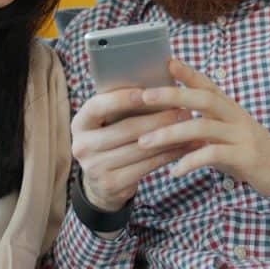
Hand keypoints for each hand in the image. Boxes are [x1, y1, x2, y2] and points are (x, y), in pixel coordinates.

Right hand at [71, 88, 196, 211]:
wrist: (99, 183)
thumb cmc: (110, 141)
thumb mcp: (106, 124)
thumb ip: (119, 108)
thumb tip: (156, 86)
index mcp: (79, 124)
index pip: (97, 107)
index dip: (120, 99)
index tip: (145, 92)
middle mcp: (82, 146)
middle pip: (125, 130)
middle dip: (158, 118)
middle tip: (183, 109)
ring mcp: (95, 168)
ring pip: (140, 149)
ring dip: (169, 137)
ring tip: (189, 127)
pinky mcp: (111, 184)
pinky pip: (146, 166)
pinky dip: (168, 155)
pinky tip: (184, 147)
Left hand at [138, 59, 269, 196]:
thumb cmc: (242, 146)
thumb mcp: (224, 127)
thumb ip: (201, 118)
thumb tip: (166, 110)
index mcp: (228, 106)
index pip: (206, 84)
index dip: (187, 72)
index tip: (167, 62)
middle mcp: (235, 116)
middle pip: (203, 98)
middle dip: (173, 95)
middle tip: (144, 96)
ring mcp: (240, 135)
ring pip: (202, 128)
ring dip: (170, 134)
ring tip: (145, 142)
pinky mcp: (244, 157)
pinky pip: (213, 155)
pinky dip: (190, 162)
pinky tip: (174, 171)